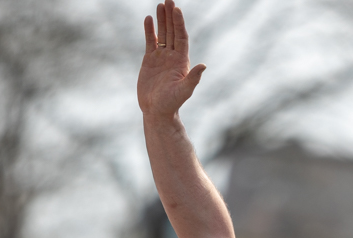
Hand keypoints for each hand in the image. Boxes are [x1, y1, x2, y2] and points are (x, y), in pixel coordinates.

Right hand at [138, 0, 205, 119]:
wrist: (157, 111)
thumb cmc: (171, 103)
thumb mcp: (184, 91)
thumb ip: (193, 78)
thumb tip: (203, 66)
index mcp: (182, 61)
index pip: (181, 37)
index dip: (179, 23)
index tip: (176, 9)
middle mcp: (173, 57)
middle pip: (173, 32)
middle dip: (171, 17)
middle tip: (168, 0)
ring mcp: (161, 58)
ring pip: (162, 35)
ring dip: (161, 20)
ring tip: (160, 5)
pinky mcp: (150, 61)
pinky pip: (150, 42)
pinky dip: (150, 31)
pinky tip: (149, 19)